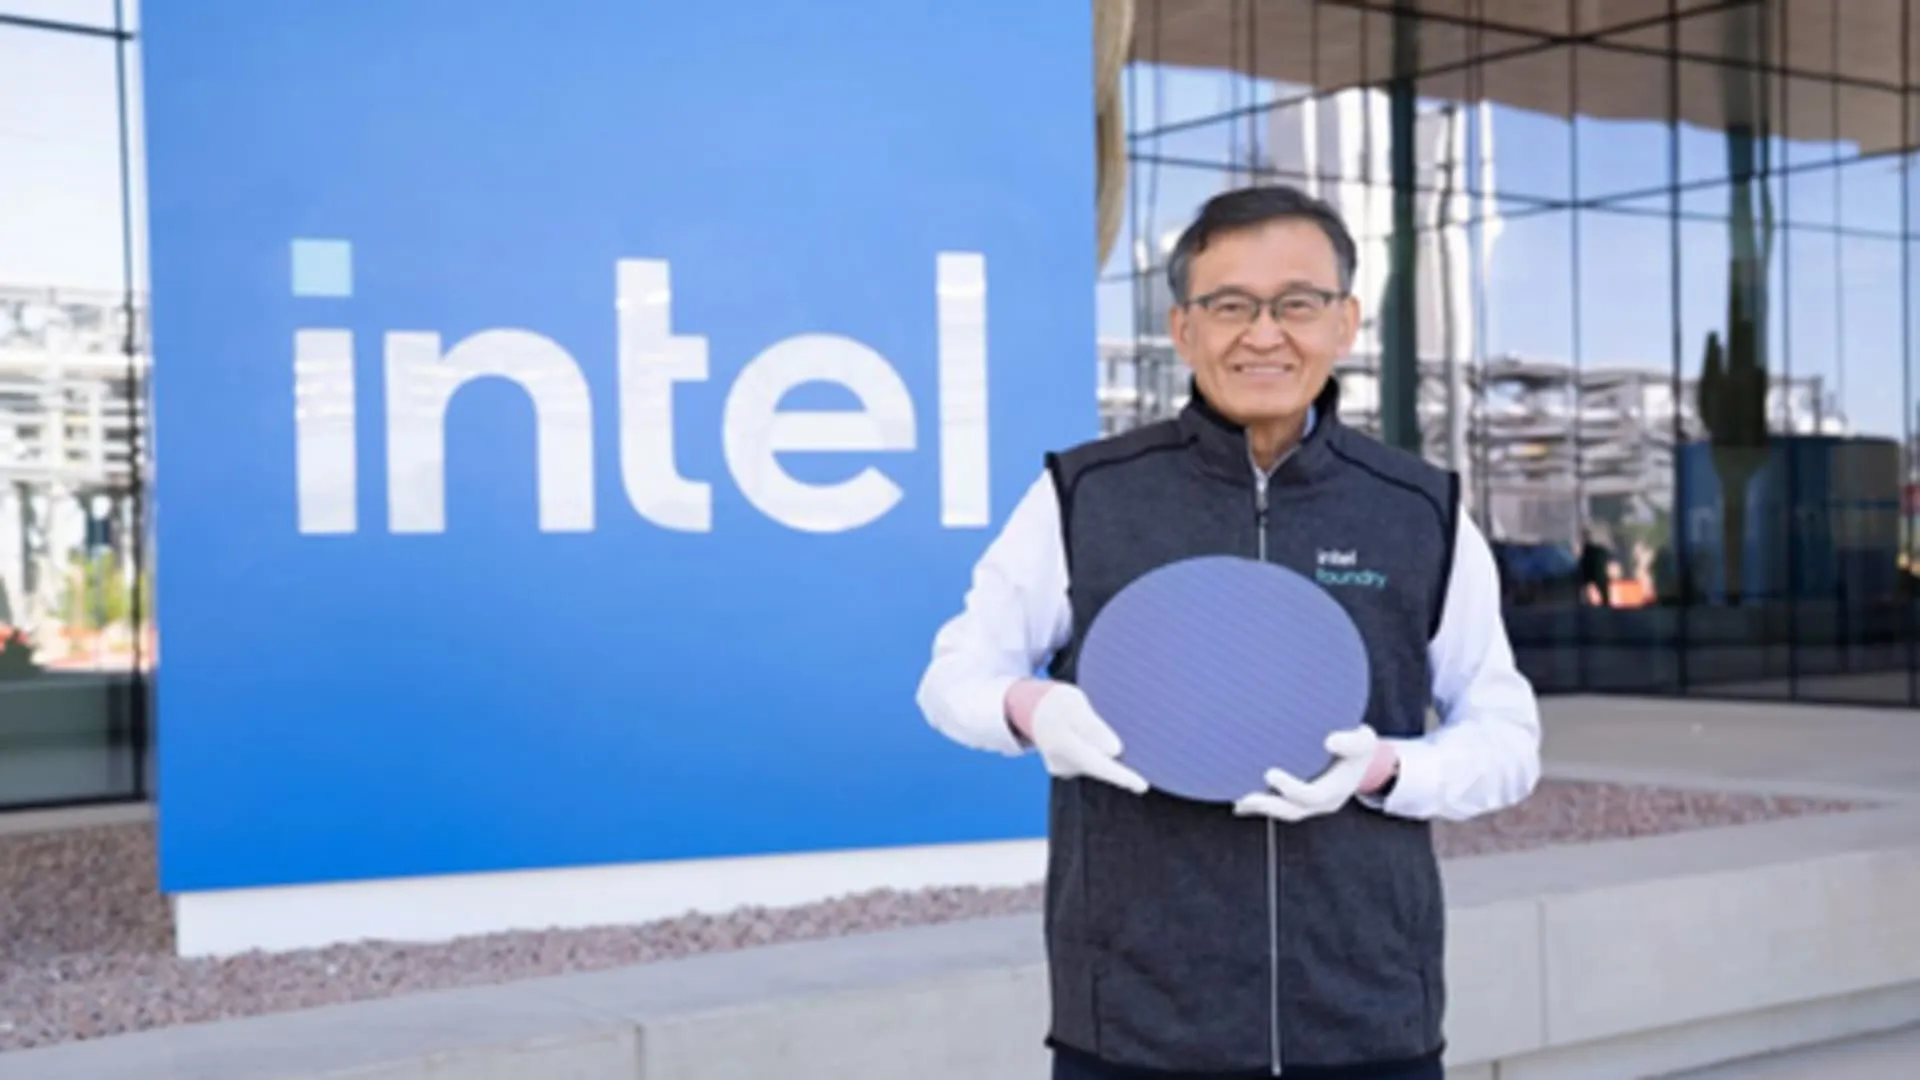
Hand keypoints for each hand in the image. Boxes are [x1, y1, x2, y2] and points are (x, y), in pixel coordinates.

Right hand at [1020, 683, 1149, 794]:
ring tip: (1089, 728)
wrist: (1034, 711)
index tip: (1142, 786)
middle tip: (1127, 745)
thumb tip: (1115, 751)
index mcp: (1060, 741)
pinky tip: (1087, 740)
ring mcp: (1060, 769)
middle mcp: (1058, 762)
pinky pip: (1090, 764)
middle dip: (1118, 760)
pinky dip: (1097, 754)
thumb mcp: (1075, 704)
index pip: (1096, 763)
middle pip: (1099, 765)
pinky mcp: (1063, 771)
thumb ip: (1093, 726)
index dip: (1120, 775)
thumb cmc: (1058, 703)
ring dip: (1105, 752)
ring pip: (1096, 763)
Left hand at [1234, 725, 1381, 821]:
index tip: (1269, 774)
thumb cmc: (1359, 748)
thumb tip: (1330, 741)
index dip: (1290, 789)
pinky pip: (1278, 806)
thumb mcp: (1364, 741)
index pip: (1312, 796)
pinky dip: (1258, 806)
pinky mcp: (1300, 801)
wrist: (1360, 759)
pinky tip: (1239, 803)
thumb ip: (1352, 742)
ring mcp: (1310, 805)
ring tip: (1238, 800)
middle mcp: (1322, 802)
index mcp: (1336, 790)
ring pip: (1283, 812)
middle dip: (1268, 805)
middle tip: (1245, 796)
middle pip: (1293, 811)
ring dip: (1260, 808)